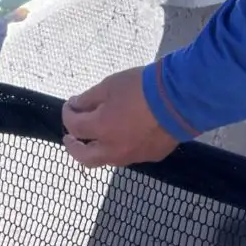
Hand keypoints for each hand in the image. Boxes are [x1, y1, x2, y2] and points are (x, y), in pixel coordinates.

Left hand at [61, 66, 179, 166]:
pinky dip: (117, 147)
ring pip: (106, 159)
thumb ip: (88, 99)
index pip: (74, 126)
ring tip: (94, 135)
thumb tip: (76, 106)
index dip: (68, 114)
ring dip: (96, 149)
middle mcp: (113, 150)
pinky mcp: (150, 157)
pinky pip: (127, 156)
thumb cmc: (139, 88)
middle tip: (71, 136)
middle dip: (73, 146)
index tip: (70, 104)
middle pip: (84, 158)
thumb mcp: (108, 85)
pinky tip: (121, 134)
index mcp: (101, 129)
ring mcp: (132, 157)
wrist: (178, 100)